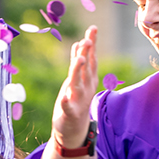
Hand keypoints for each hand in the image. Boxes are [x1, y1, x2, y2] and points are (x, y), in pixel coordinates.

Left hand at [52, 26, 98, 150]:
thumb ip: (78, 62)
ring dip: (78, 72)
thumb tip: (80, 42)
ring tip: (80, 60)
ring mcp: (78, 101)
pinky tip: (65, 97)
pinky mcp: (70, 114)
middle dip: (87, 54)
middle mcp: (86, 88)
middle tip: (87, 40)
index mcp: (88, 79)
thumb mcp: (76, 79)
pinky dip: (67, 102)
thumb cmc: (75, 101)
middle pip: (86, 69)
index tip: (92, 28)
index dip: (91, 44)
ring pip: (77, 84)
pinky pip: (68, 107)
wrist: (73, 129)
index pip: (91, 58)